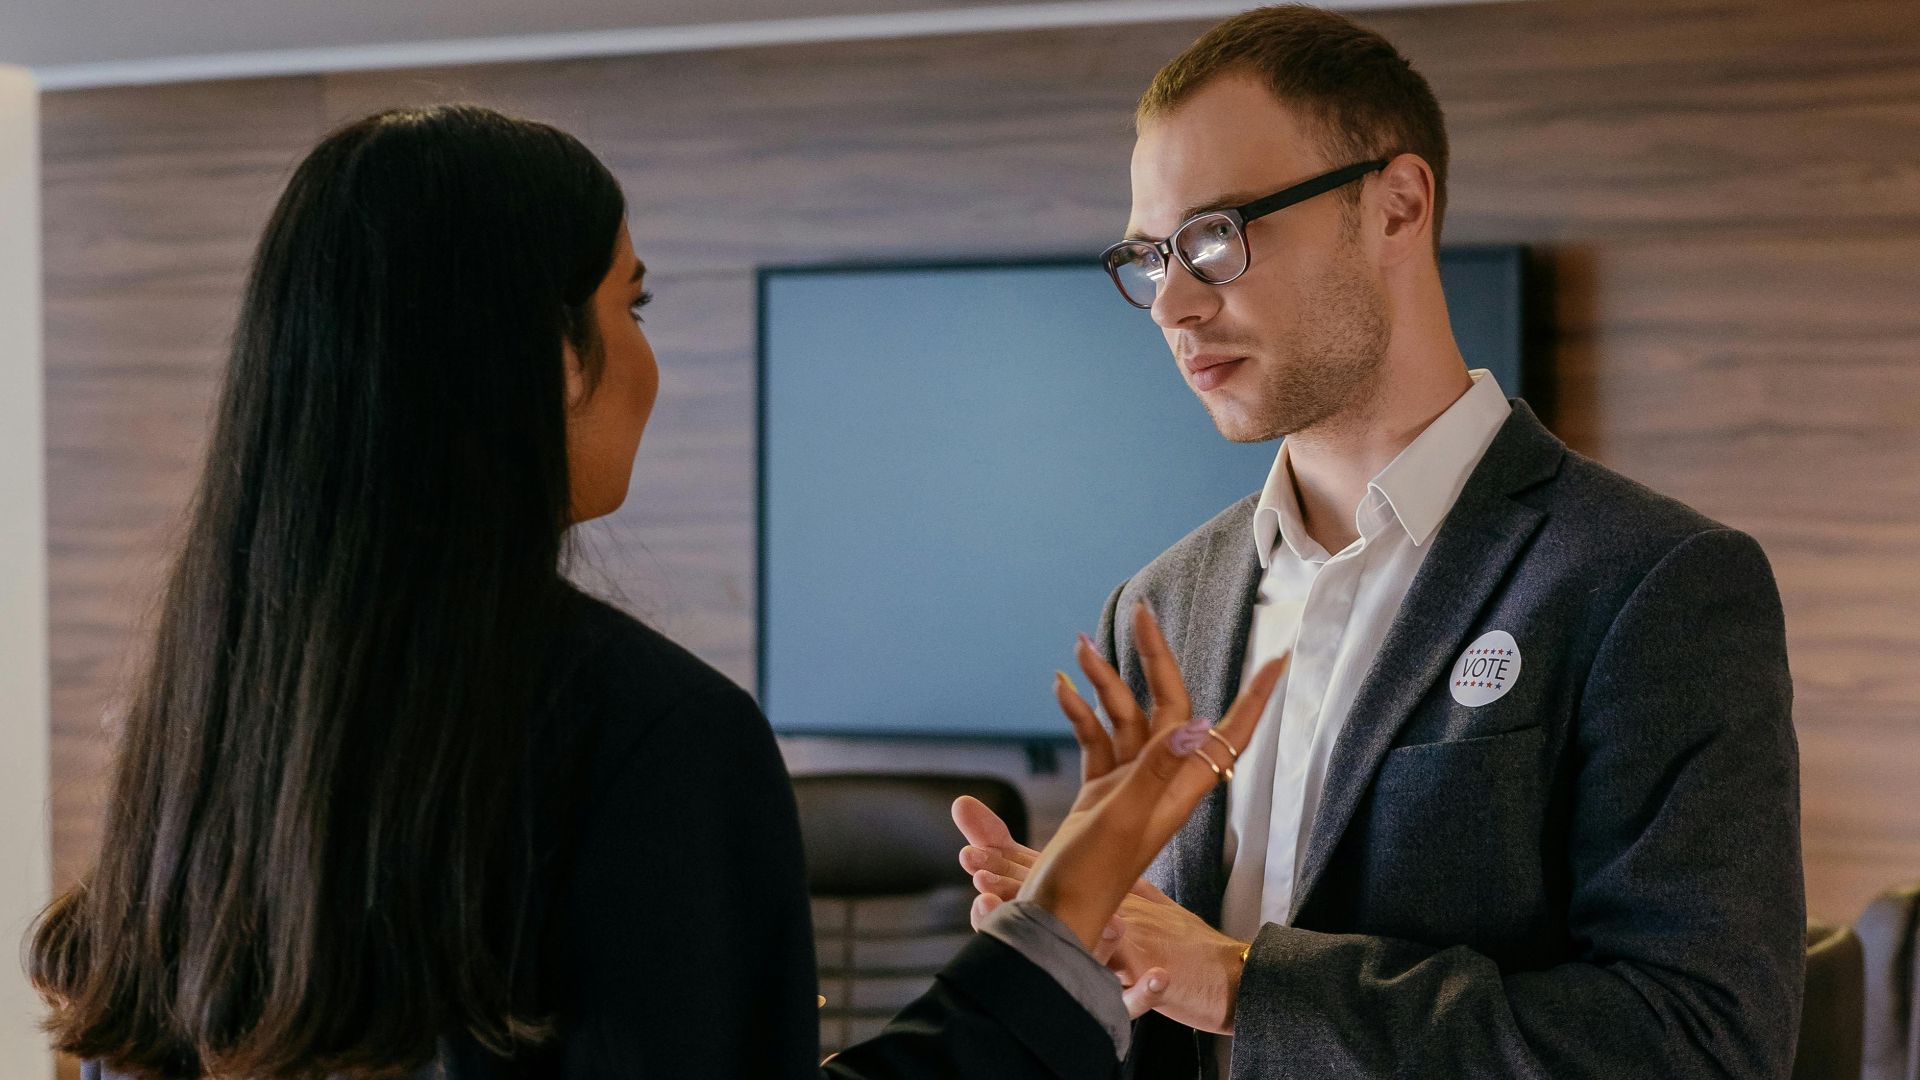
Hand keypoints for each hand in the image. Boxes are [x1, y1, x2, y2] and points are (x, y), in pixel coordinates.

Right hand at [956, 602, 1284, 1027]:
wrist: (1057, 915)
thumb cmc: (1092, 875)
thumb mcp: (1124, 819)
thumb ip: (1154, 770)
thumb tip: (1195, 725)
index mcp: (1180, 788)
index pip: (1229, 733)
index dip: (1256, 697)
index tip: (1279, 659)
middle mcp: (1161, 780)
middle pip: (1168, 706)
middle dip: (1153, 659)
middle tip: (1140, 613)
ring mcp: (1129, 783)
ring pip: (1125, 716)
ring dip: (1104, 682)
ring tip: (1081, 647)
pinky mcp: (1100, 790)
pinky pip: (1096, 738)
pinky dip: (1080, 712)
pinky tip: (1062, 688)